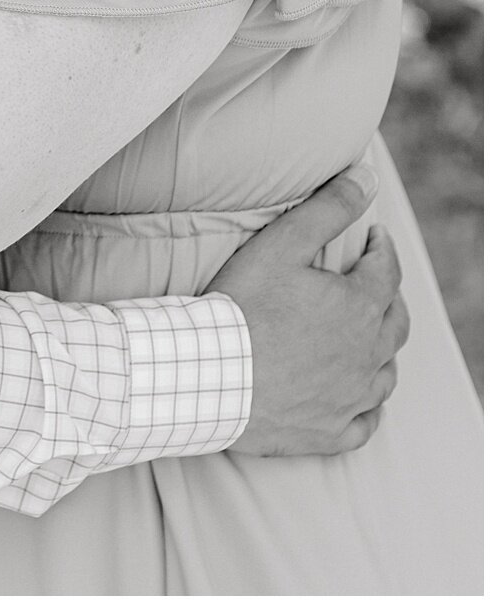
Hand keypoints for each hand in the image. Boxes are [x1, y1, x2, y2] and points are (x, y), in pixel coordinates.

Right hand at [209, 165, 407, 456]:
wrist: (212, 375)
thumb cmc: (244, 307)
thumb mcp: (282, 244)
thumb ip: (329, 208)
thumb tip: (368, 177)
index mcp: (360, 307)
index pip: (387, 270)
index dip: (382, 249)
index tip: (374, 238)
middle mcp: (368, 355)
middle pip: (396, 322)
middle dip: (389, 296)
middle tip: (374, 283)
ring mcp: (352, 398)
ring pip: (386, 373)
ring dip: (382, 350)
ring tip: (367, 336)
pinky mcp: (332, 430)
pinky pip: (366, 421)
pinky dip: (368, 406)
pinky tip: (358, 397)